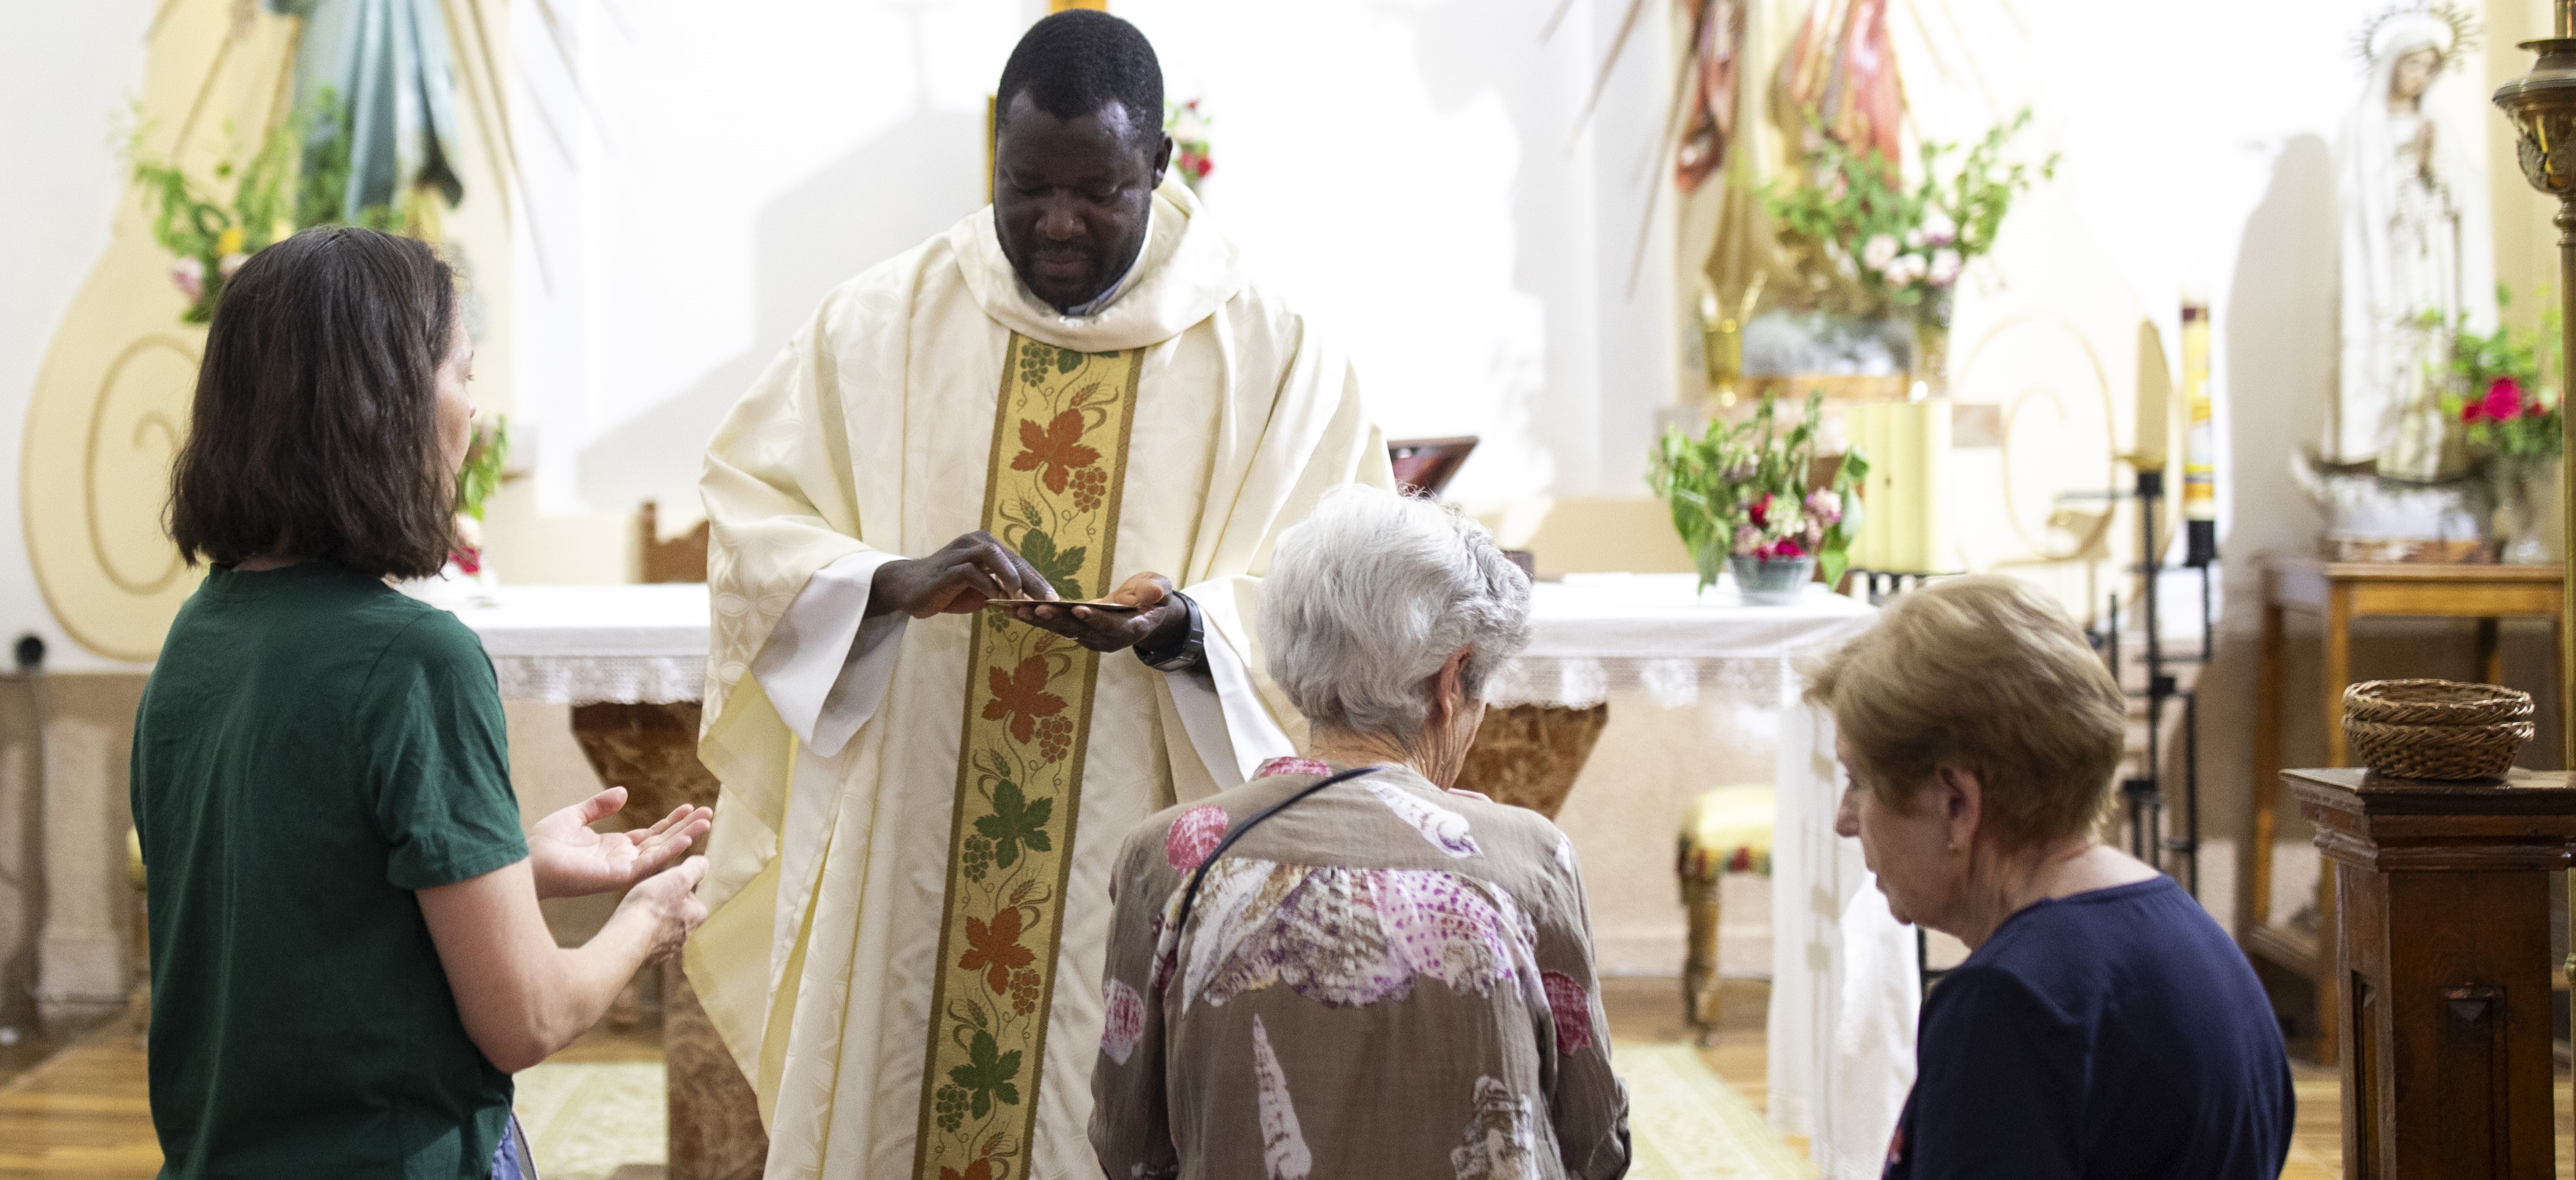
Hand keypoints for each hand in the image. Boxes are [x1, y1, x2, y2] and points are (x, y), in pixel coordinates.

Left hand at [528, 787, 713, 899]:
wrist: (529, 861)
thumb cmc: (544, 844)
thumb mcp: (575, 816)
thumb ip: (599, 806)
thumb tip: (624, 793)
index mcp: (615, 847)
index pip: (651, 835)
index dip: (671, 822)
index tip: (688, 807)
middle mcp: (623, 859)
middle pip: (663, 842)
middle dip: (686, 828)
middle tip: (708, 814)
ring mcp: (623, 869)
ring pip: (662, 852)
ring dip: (685, 837)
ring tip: (706, 822)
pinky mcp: (619, 876)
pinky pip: (649, 862)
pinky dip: (669, 851)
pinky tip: (685, 839)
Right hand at [614, 855, 709, 965]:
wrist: (627, 938)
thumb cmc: (652, 906)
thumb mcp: (678, 877)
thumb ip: (694, 869)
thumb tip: (704, 863)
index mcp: (696, 917)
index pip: (691, 897)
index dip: (675, 886)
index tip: (662, 884)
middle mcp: (684, 937)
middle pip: (675, 913)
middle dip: (663, 904)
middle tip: (647, 896)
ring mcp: (665, 950)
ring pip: (659, 929)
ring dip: (649, 920)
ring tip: (635, 911)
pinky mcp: (647, 958)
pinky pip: (644, 942)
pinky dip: (637, 934)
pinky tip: (628, 927)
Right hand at [867, 531, 1055, 619]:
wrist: (908, 589)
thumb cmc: (948, 589)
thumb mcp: (980, 591)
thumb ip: (1002, 593)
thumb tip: (1029, 605)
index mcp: (986, 545)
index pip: (1019, 562)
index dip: (1038, 580)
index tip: (1053, 599)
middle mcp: (974, 542)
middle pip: (1011, 557)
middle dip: (1032, 580)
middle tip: (1047, 600)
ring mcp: (959, 552)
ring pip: (992, 555)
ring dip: (1010, 577)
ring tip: (1021, 598)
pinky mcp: (946, 568)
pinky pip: (970, 571)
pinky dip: (986, 584)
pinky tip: (995, 600)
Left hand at [1014, 571, 1184, 653]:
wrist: (1144, 610)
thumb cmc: (1153, 596)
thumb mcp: (1160, 588)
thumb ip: (1156, 591)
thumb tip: (1156, 594)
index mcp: (1131, 628)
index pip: (1113, 625)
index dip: (1097, 618)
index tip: (1079, 609)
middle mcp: (1109, 639)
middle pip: (1081, 630)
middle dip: (1058, 620)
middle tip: (1036, 609)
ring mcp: (1092, 638)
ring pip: (1064, 630)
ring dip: (1040, 621)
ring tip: (1017, 609)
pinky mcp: (1079, 633)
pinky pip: (1057, 626)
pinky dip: (1037, 618)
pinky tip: (1016, 609)